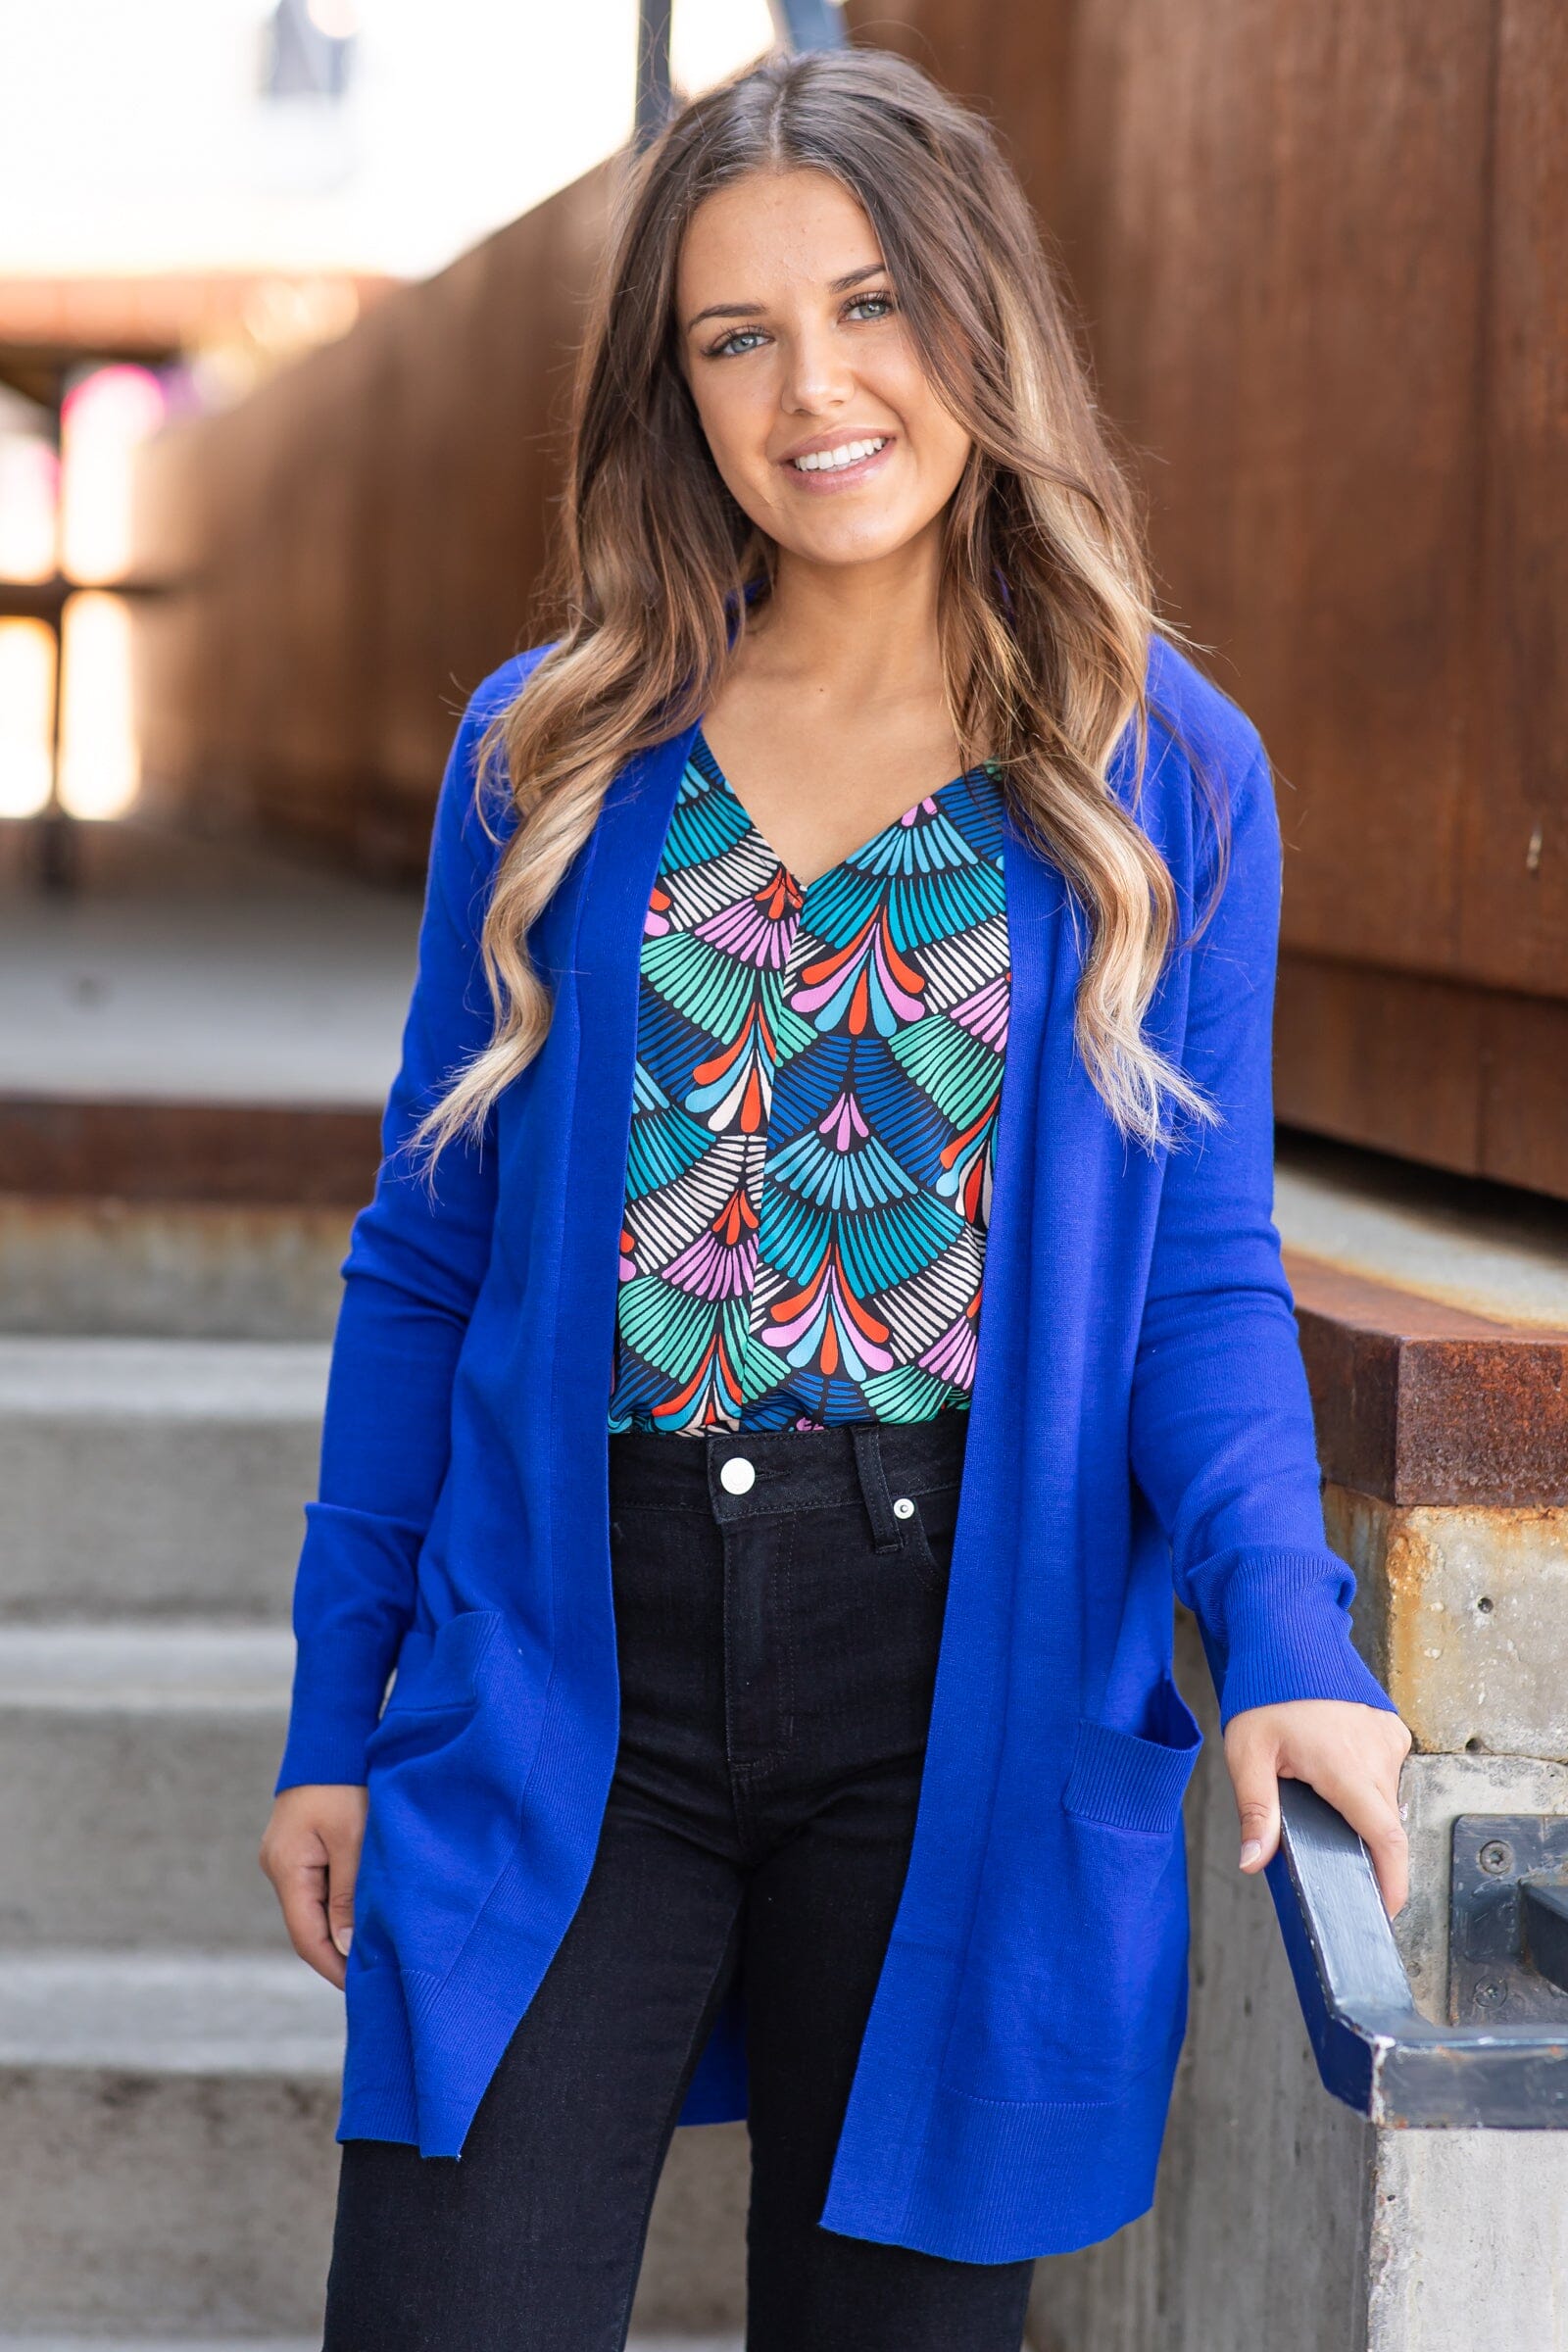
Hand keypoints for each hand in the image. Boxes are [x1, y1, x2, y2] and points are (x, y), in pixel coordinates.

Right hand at [259, 1784, 368, 1989]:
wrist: (331, 1738)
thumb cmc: (345, 1784)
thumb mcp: (354, 1839)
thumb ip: (349, 1893)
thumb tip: (344, 1946)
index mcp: (287, 1867)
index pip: (306, 1936)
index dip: (332, 1966)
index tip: (362, 1987)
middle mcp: (278, 1867)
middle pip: (307, 1927)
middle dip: (338, 1953)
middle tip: (374, 1977)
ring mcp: (285, 1859)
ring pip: (313, 1909)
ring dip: (339, 1930)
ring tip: (373, 1952)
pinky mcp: (298, 1850)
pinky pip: (317, 1889)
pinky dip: (338, 1907)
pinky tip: (362, 1917)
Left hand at [1224, 1699, 1413, 1916]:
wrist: (1288, 1633)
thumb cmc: (1266, 1690)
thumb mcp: (1248, 1754)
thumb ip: (1256, 1812)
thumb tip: (1253, 1861)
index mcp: (1347, 1767)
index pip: (1386, 1839)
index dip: (1393, 1881)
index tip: (1387, 1908)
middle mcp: (1378, 1754)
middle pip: (1384, 1823)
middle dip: (1365, 1846)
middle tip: (1332, 1851)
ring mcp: (1389, 1739)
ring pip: (1385, 1796)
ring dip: (1360, 1806)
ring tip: (1321, 1792)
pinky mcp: (1391, 1728)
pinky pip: (1385, 1769)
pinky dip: (1365, 1779)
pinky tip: (1334, 1767)